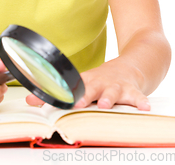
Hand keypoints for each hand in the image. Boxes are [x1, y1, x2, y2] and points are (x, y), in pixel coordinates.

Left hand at [26, 58, 149, 110]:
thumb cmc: (100, 80)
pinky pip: (137, 97)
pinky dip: (141, 101)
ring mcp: (116, 86)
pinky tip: (145, 107)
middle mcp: (100, 83)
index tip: (49, 99)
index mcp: (85, 82)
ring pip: (113, 92)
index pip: (69, 88)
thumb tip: (29, 101)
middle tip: (78, 102)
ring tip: (106, 105)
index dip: (58, 94)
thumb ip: (56, 95)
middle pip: (91, 89)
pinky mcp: (132, 90)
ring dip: (109, 98)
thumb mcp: (81, 83)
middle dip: (84, 96)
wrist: (130, 66)